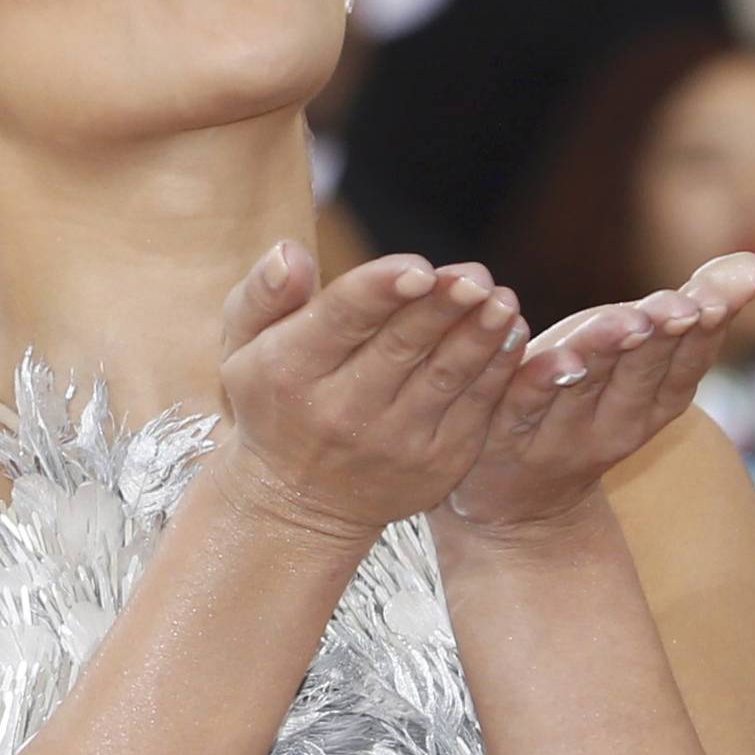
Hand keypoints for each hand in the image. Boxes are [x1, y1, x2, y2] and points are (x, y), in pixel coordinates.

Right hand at [213, 243, 529, 550]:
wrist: (300, 503)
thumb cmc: (275, 403)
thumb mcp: (244, 348)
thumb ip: (264, 294)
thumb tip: (292, 252)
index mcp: (291, 371)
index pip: (341, 320)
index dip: (382, 291)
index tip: (418, 268)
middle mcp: (341, 412)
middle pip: (401, 347)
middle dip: (442, 308)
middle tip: (474, 276)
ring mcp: (393, 443)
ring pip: (445, 378)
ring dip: (479, 335)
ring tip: (502, 299)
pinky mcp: (435, 465)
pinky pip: (474, 409)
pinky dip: (496, 368)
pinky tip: (510, 332)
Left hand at [441, 251, 754, 535]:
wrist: (520, 500)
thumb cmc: (589, 397)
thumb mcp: (641, 350)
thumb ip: (694, 308)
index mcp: (655, 405)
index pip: (685, 367)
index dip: (700, 334)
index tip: (712, 300)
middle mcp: (614, 426)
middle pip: (639, 376)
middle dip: (659, 339)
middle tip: (675, 308)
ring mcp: (560, 435)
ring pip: (583, 387)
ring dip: (602, 351)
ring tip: (624, 324)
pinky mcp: (506, 435)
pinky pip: (522, 402)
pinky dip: (538, 378)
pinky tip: (553, 355)